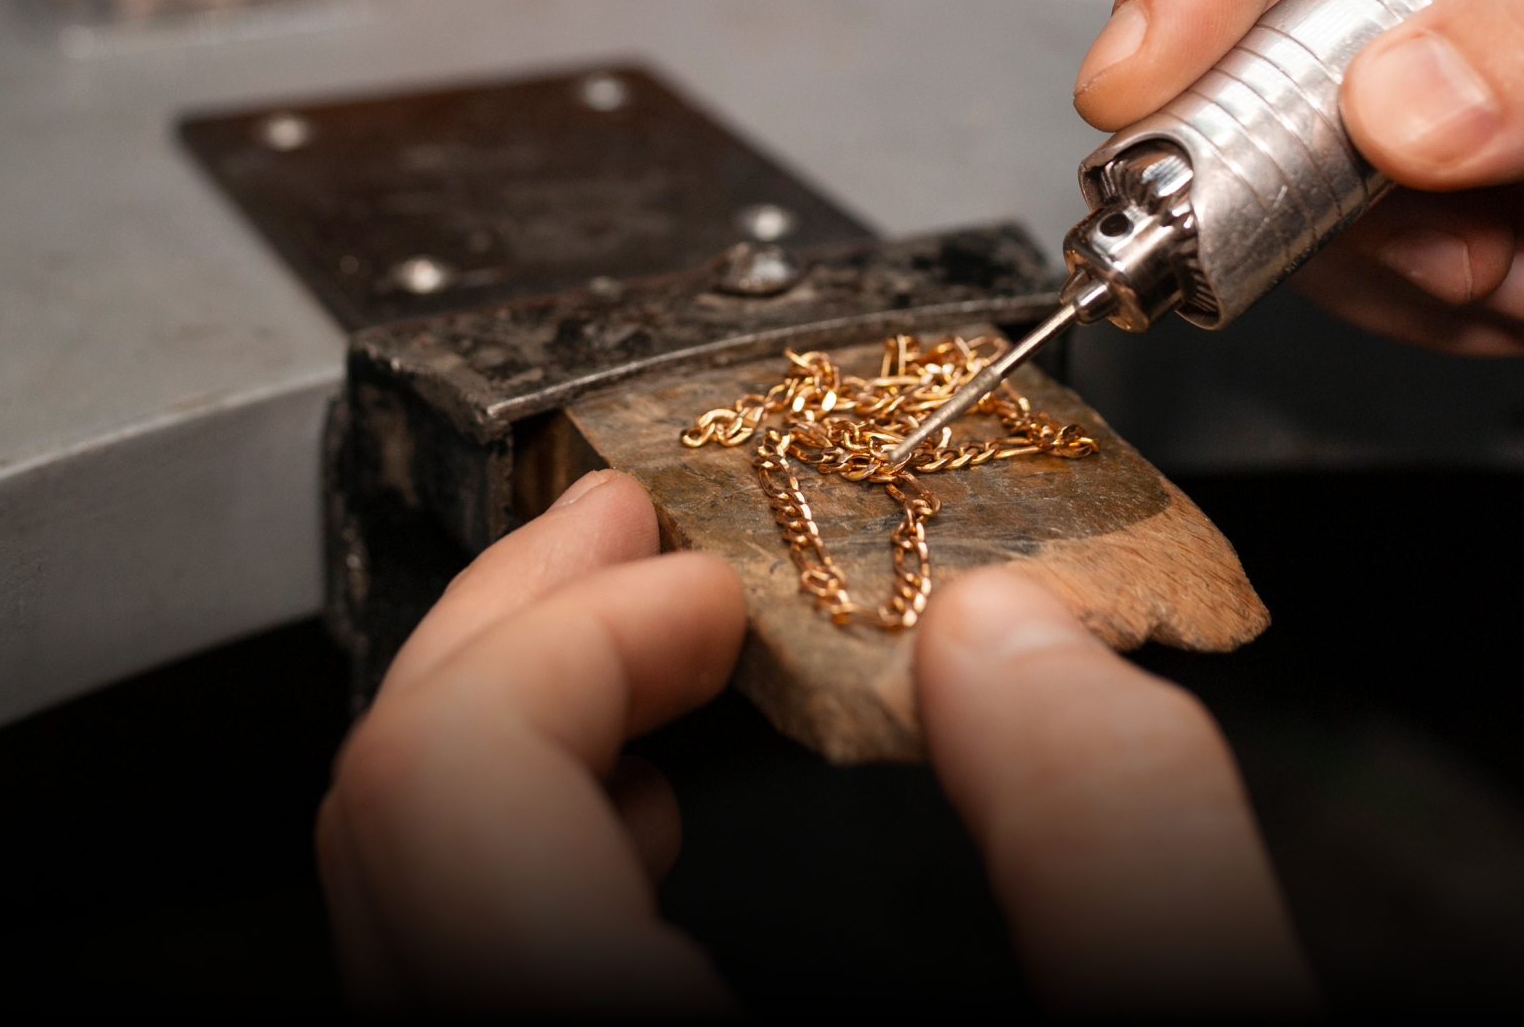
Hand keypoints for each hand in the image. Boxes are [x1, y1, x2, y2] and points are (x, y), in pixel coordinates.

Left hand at [317, 471, 1313, 1012]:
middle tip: (634, 542)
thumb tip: (1017, 643)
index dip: (560, 639)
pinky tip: (640, 829)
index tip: (700, 578)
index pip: (448, 814)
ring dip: (511, 749)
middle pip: (392, 854)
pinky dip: (523, 870)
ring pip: (400, 931)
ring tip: (641, 651)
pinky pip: (457, 995)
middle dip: (518, 648)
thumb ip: (1130, 853)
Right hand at [1074, 0, 1523, 402]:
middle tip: (1396, 221)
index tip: (1149, 75)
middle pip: (1259, 53)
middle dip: (1301, 167)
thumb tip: (1399, 102)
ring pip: (1284, 185)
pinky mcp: (1429, 211)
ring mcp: (1430, 104)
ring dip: (1391, 261)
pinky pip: (1343, 273)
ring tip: (1518, 259)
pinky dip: (1428, 308)